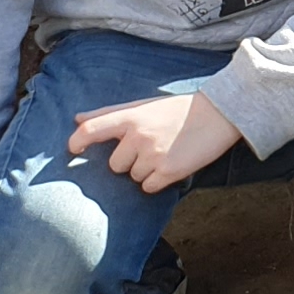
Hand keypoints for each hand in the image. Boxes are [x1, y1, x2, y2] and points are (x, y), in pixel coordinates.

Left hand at [68, 90, 244, 193]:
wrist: (219, 114)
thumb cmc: (178, 110)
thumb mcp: (143, 105)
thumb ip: (108, 113)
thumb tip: (76, 118)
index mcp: (130, 116)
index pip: (91, 129)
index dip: (77, 141)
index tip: (74, 150)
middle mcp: (138, 136)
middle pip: (115, 165)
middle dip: (129, 161)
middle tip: (151, 147)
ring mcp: (153, 154)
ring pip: (134, 177)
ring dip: (146, 171)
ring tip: (166, 153)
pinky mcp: (169, 171)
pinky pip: (149, 187)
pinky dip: (158, 181)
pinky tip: (172, 165)